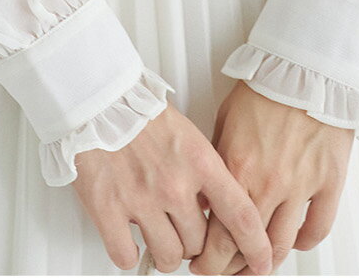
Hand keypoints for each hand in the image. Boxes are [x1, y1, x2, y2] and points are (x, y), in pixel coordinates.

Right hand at [72, 101, 274, 274]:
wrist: (97, 98)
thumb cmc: (139, 111)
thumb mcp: (187, 135)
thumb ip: (205, 172)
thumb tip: (214, 206)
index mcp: (199, 162)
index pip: (241, 216)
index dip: (255, 247)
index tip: (260, 261)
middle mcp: (174, 184)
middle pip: (201, 244)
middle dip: (196, 246)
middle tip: (186, 235)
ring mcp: (141, 200)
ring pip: (168, 256)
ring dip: (166, 254)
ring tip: (159, 237)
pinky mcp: (108, 209)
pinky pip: (126, 256)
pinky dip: (130, 255)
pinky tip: (130, 240)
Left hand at [187, 81, 353, 273]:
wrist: (307, 66)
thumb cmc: (266, 85)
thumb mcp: (225, 120)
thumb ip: (217, 161)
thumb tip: (204, 193)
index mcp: (236, 166)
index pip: (215, 231)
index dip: (206, 257)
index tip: (201, 262)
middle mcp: (267, 182)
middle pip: (245, 247)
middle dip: (230, 267)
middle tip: (223, 270)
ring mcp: (300, 186)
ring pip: (280, 246)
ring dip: (265, 262)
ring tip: (256, 265)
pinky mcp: (329, 182)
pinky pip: (317, 229)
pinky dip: (304, 243)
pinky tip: (293, 241)